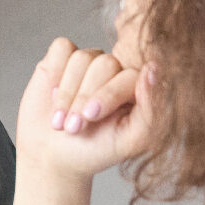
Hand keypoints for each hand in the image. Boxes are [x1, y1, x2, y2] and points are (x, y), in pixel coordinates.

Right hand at [15, 37, 155, 180]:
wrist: (53, 156)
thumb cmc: (95, 150)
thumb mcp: (129, 140)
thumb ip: (151, 109)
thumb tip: (153, 68)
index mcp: (136, 88)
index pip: (129, 76)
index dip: (108, 95)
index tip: (89, 117)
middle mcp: (115, 70)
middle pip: (104, 64)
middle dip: (83, 98)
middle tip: (72, 126)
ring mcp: (89, 61)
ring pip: (81, 58)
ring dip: (66, 92)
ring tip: (60, 120)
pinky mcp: (63, 56)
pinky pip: (62, 48)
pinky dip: (55, 71)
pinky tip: (51, 94)